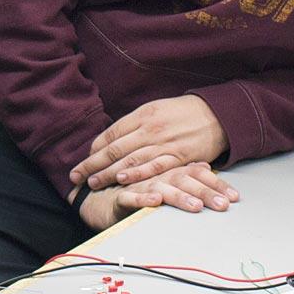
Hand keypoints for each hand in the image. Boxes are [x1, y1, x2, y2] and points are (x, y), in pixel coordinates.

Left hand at [70, 95, 228, 190]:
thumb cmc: (183, 113)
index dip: (94, 149)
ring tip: (92, 183)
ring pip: (130, 160)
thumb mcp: (155, 110)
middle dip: (92, 164)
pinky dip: (137, 174)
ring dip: (108, 173)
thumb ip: (134, 125)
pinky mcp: (178, 157)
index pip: (110, 134)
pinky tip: (122, 181)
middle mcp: (149, 129)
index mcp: (142, 115)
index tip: (83, 161)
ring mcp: (164, 143)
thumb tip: (111, 140)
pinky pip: (154, 167)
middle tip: (76, 176)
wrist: (217, 115)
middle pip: (114, 149)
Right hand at [76, 162, 237, 229]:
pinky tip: (155, 202)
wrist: (98, 192)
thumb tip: (207, 168)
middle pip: (184, 181)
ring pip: (161, 188)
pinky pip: (131, 197)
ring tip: (196, 207)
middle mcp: (156, 175)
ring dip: (179, 197)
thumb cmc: (133, 185)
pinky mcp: (119, 195)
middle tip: (223, 205)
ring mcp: (138, 184)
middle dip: (205, 194)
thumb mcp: (161, 177)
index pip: (197, 175)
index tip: (235, 198)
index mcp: (168, 170)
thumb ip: (182, 171)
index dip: (216, 185)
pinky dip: (143, 198)